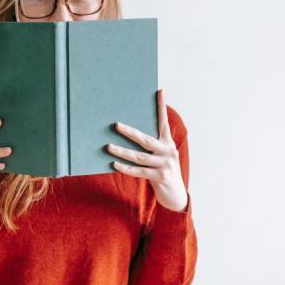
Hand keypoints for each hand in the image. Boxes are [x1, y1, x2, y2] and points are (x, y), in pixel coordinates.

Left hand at [106, 88, 187, 211]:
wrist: (176, 194)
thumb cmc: (162, 169)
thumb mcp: (159, 155)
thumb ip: (150, 144)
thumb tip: (127, 130)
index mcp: (167, 142)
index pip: (163, 121)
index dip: (161, 106)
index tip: (160, 90)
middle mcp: (168, 151)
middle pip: (146, 139)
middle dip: (130, 132)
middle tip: (116, 125)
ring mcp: (165, 165)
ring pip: (139, 156)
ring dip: (122, 152)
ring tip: (108, 146)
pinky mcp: (160, 177)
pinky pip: (139, 171)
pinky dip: (126, 168)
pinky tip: (114, 164)